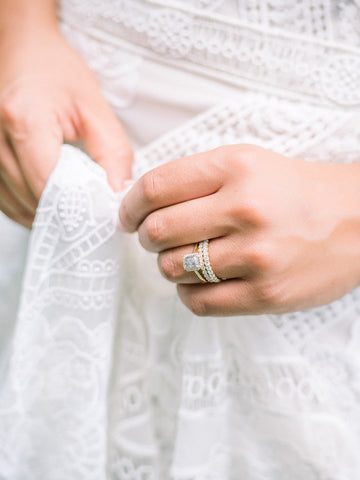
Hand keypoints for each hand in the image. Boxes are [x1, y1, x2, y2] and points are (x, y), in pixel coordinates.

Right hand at [0, 28, 131, 227]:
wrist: (23, 47)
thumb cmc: (57, 71)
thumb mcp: (95, 108)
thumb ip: (113, 154)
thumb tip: (116, 196)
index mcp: (24, 119)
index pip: (48, 183)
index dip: (74, 208)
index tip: (97, 219)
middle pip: (30, 197)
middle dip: (63, 215)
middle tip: (88, 220)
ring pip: (14, 204)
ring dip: (45, 216)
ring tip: (71, 214)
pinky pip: (3, 198)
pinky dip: (27, 208)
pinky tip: (48, 207)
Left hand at [119, 145, 359, 315]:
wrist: (358, 220)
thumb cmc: (297, 191)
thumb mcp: (249, 163)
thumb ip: (197, 178)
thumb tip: (143, 204)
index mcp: (236, 168)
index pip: (156, 187)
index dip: (129, 205)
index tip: (126, 216)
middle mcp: (244, 209)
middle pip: (158, 231)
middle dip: (145, 237)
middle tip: (153, 237)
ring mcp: (256, 256)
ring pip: (172, 268)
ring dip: (168, 264)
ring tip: (186, 258)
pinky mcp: (265, 294)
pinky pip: (197, 301)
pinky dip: (187, 292)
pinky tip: (200, 281)